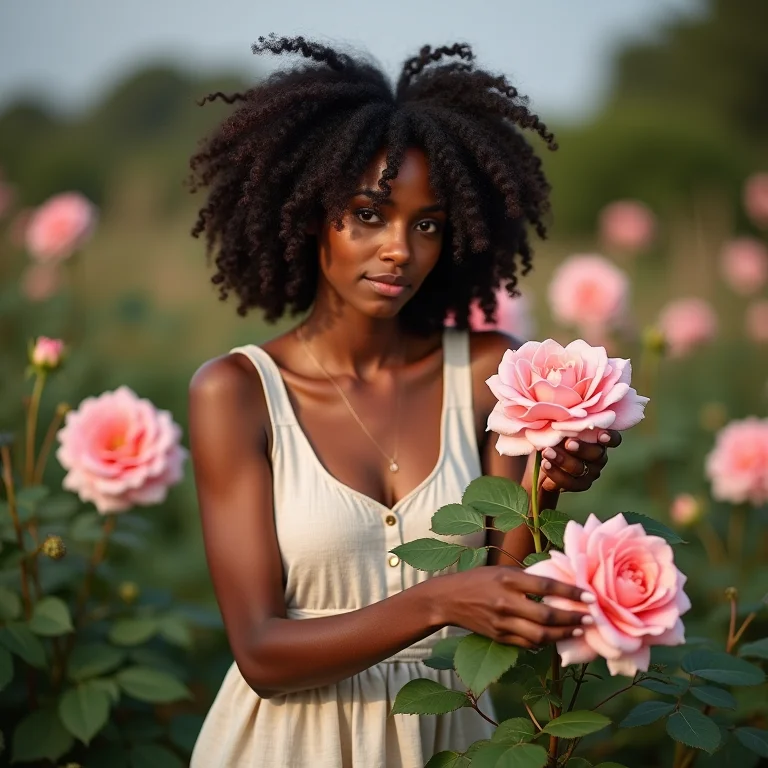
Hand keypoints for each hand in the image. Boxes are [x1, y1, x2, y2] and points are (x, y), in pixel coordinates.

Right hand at [437, 567, 594, 649]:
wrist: (447, 599)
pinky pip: (528, 644)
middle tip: (590, 617)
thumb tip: (556, 582)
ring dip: (563, 634)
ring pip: (540, 635)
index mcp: (507, 579)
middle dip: (572, 618)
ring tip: (578, 630)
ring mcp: (502, 622)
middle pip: (546, 616)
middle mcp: (506, 601)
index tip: (590, 596)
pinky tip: (555, 637)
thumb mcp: (500, 570)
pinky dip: (544, 642)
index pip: (546, 586)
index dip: (571, 592)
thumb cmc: (477, 580)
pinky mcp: (499, 637)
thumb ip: (525, 578)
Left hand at [539, 429, 621, 492]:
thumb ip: (566, 424)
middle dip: (581, 448)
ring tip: (547, 452)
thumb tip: (561, 417)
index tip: (602, 435)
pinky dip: (554, 472)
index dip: (609, 438)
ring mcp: (590, 472)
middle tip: (568, 443)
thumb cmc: (556, 435)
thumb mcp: (561, 427)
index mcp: (599, 439)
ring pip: (579, 468)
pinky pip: (568, 482)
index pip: (613, 439)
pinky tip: (545, 464)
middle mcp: (599, 457)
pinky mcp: (578, 485)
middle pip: (596, 454)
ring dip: (562, 459)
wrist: (544, 457)